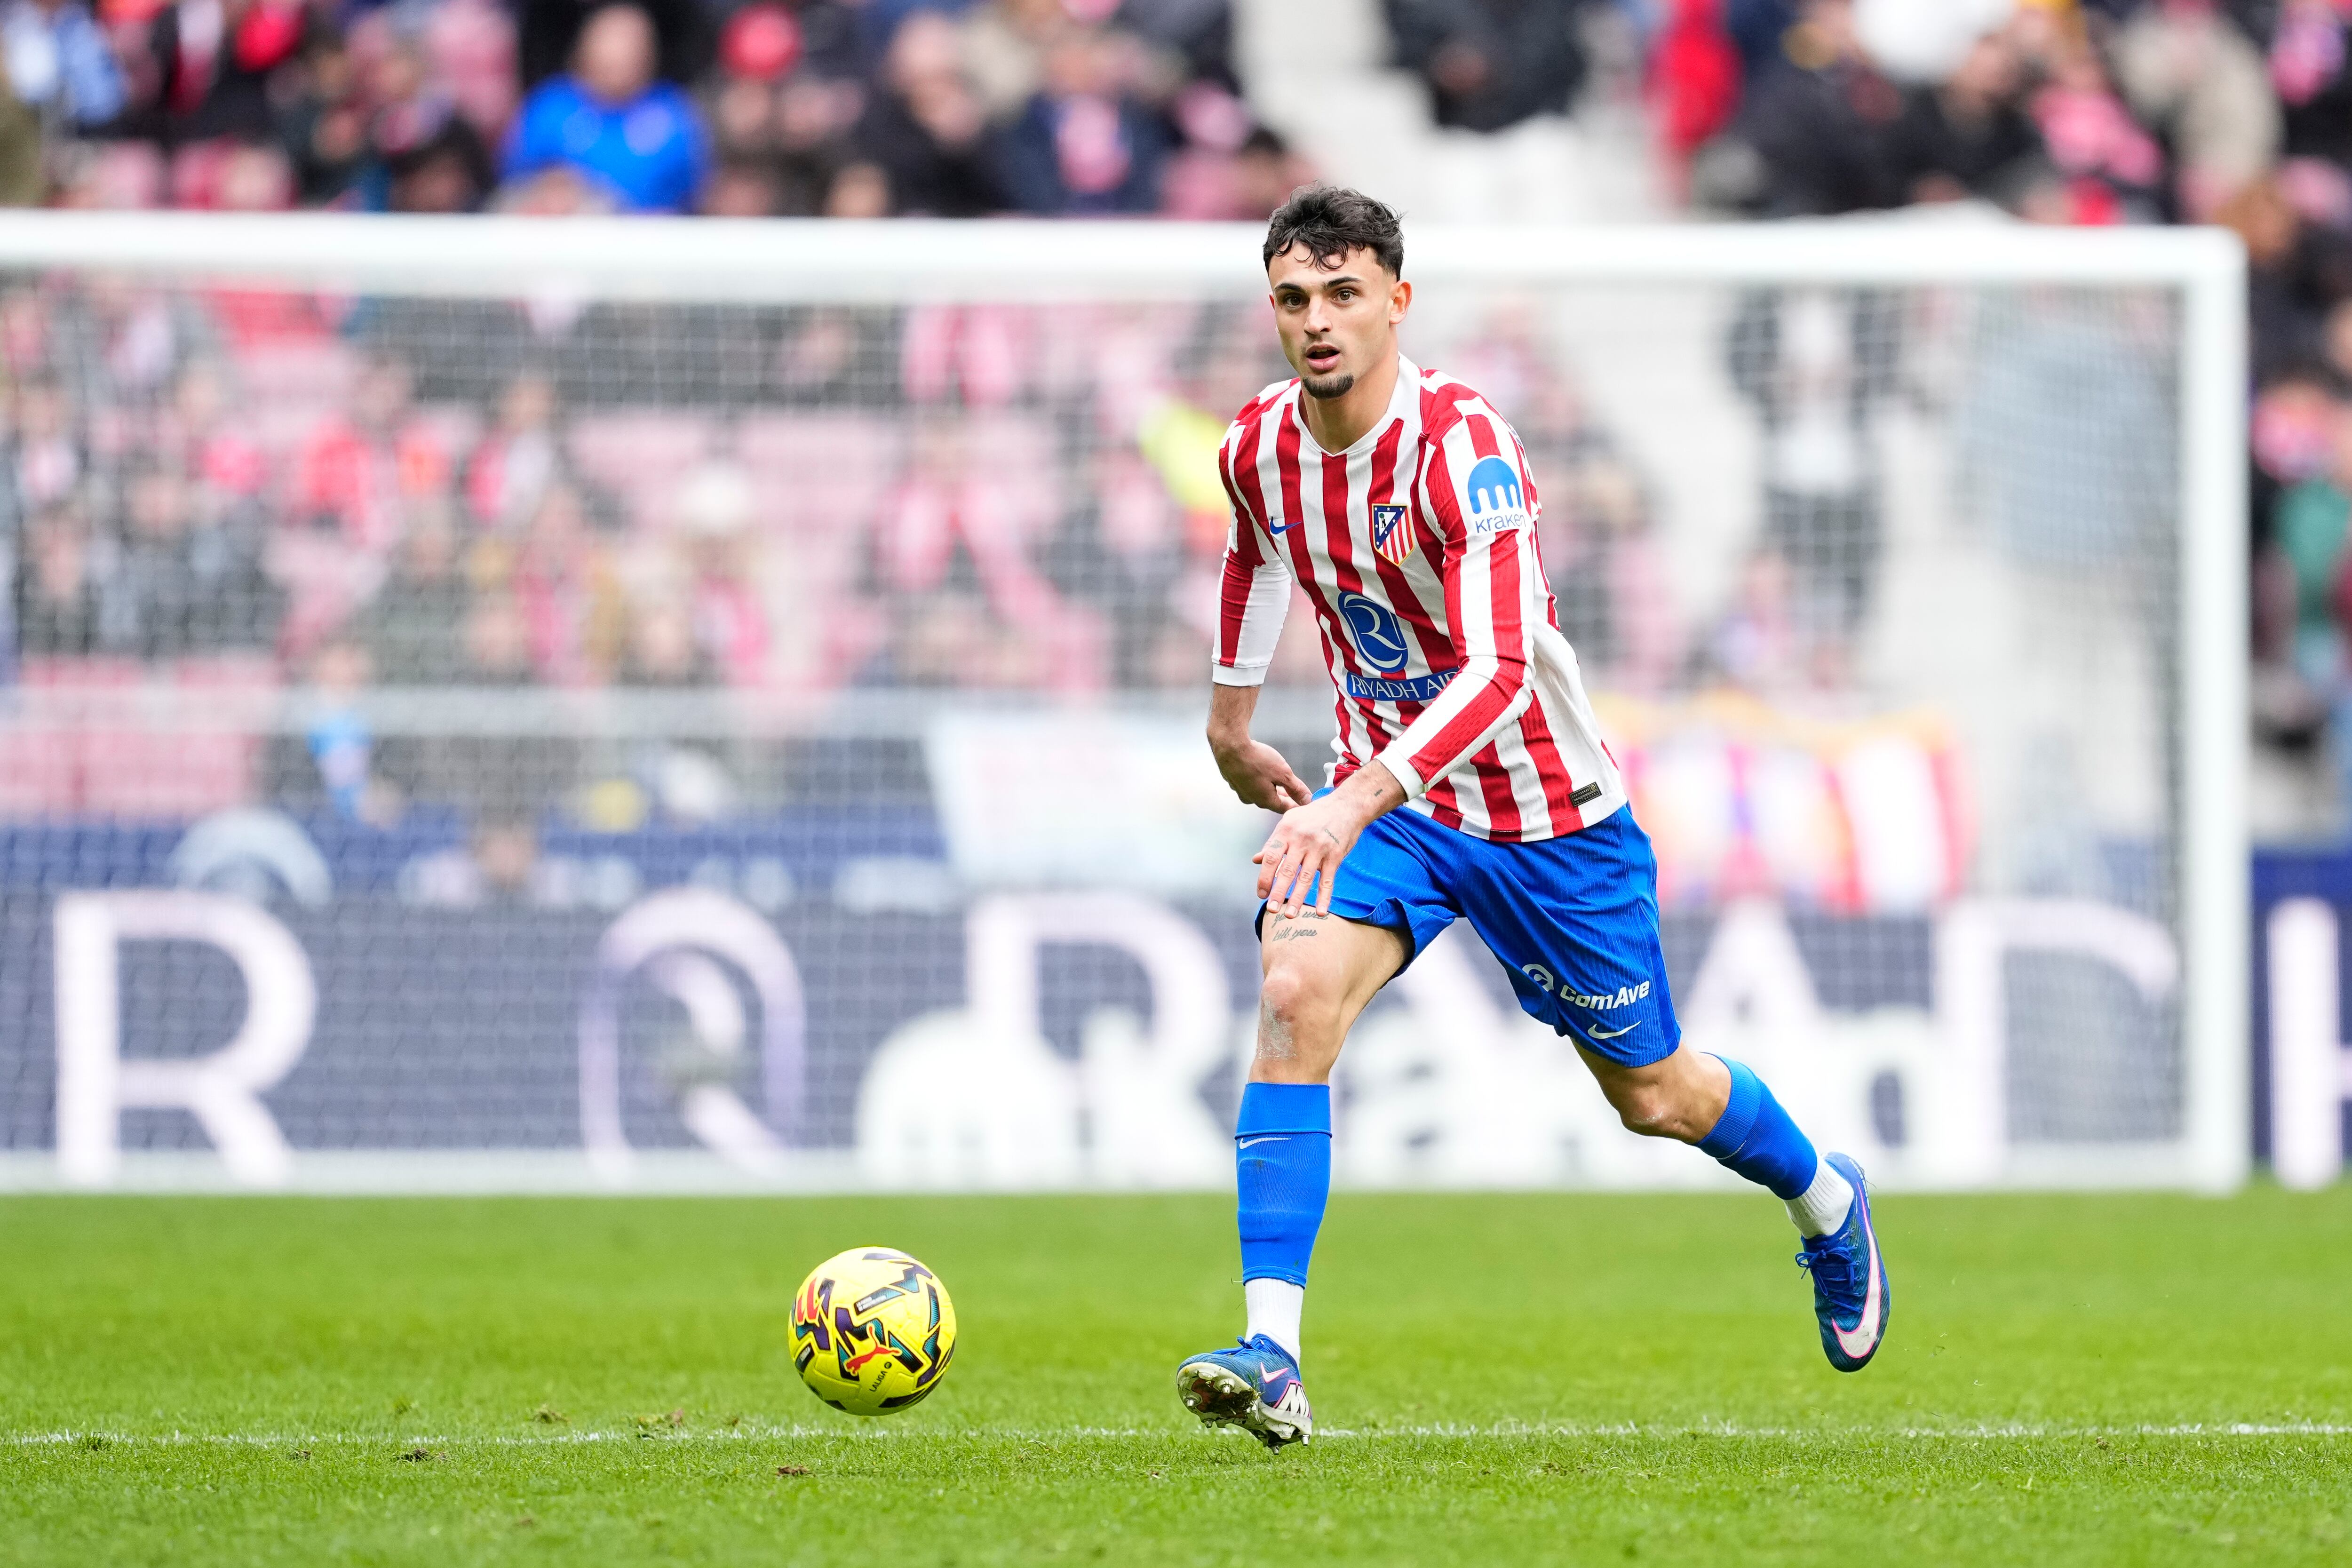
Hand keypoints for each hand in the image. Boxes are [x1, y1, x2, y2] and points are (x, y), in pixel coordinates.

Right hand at [1212, 734, 1312, 813]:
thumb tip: (1307, 800)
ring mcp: (1240, 790)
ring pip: (1260, 792)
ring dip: (1270, 788)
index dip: (1297, 805)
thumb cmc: (1256, 759)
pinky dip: (1258, 779)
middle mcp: (1251, 799)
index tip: (1304, 803)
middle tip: (1294, 793)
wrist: (1229, 746)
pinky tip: (1261, 771)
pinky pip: (1249, 783)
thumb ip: (1296, 788)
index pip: (1285, 808)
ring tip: (1278, 781)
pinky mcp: (1233, 779)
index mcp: (1265, 800)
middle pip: (1272, 801)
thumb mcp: (1283, 774)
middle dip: (1284, 797)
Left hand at [1254, 763, 1403, 917]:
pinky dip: (1324, 897)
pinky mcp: (1335, 856)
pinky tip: (1321, 912)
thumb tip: (1255, 860)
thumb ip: (1273, 842)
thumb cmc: (1314, 815)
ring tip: (1290, 915)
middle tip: (1271, 910)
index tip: (1261, 894)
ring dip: (1297, 898)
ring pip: (1306, 878)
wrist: (1346, 806)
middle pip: (1287, 870)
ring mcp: (1320, 848)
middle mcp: (1302, 840)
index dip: (1264, 877)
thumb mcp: (1289, 821)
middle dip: (1278, 892)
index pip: (1271, 857)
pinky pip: (1328, 880)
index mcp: (1286, 831)